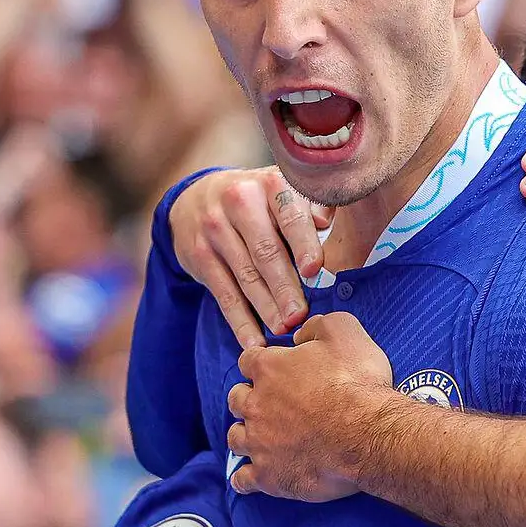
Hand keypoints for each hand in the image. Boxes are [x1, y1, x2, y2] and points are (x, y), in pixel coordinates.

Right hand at [170, 168, 331, 347]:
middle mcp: (239, 202)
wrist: (196, 196)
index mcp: (270, 184)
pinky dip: (239, 321)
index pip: (289, 216)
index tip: (313, 270)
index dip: (303, 243)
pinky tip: (253, 342)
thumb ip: (311, 204)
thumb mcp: (283, 190)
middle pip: (265, 251)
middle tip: (301, 315)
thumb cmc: (258, 199)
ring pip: (245, 276)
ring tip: (284, 330)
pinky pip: (223, 294)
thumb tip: (329, 223)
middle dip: (285, 287)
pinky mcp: (199, 255)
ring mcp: (215, 229)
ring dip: (266, 308)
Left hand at [228, 311, 396, 501]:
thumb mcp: (344, 332)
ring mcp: (259, 443)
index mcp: (269, 369)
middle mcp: (256, 405)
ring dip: (245, 435)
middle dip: (250, 398)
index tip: (270, 368)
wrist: (369, 436)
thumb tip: (300, 334)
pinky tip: (251, 478)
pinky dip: (245, 478)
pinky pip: (243, 480)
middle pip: (237, 399)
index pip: (248, 360)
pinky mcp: (268, 476)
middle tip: (269, 403)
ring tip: (260, 438)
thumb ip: (316, 326)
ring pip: (236, 437)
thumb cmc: (358, 384)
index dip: (260, 363)